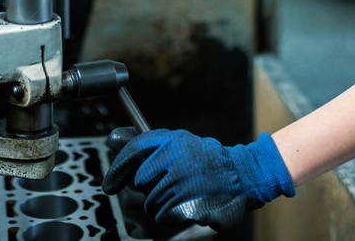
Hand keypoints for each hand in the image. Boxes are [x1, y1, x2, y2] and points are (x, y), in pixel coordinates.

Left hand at [102, 127, 294, 230]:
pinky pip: (165, 217)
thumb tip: (112, 138)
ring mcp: (183, 183)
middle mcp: (176, 158)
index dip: (117, 169)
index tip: (109, 184)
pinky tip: (191, 205)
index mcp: (173, 139)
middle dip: (151, 188)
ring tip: (186, 194)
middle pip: (141, 182)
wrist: (245, 175)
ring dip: (163, 204)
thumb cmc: (207, 160)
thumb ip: (146, 144)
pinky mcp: (190, 205)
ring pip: (152, 203)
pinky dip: (174, 216)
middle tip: (172, 184)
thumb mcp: (179, 144)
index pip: (134, 150)